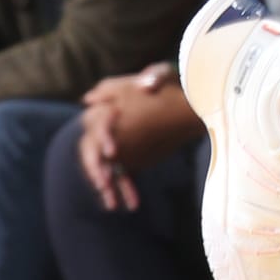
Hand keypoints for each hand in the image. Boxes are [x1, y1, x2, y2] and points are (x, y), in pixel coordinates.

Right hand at [76, 63, 194, 210]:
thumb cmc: (171, 85)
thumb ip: (157, 75)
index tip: (113, 151)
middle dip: (96, 167)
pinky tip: (133, 204)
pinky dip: (126, 190)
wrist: (186, 104)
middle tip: (103, 182)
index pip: (96, 122)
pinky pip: (122, 176)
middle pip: (92, 150)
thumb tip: (146, 84)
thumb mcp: (166, 75)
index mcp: (109, 106)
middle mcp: (107, 128)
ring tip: (112, 203)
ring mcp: (118, 146)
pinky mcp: (129, 159)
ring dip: (107, 186)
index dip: (102, 136)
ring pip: (106, 167)